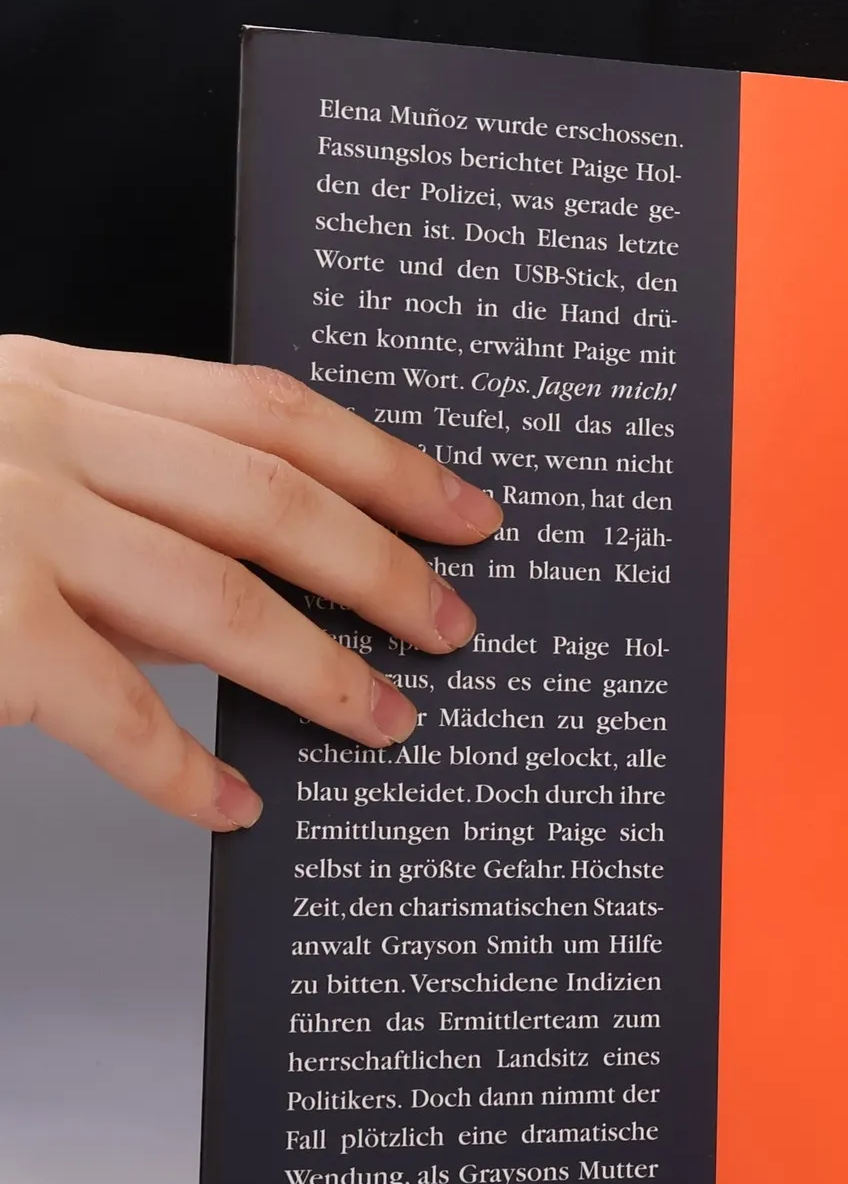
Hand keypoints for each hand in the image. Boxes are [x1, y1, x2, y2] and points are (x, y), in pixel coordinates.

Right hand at [0, 336, 501, 829]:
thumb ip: (113, 502)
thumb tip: (257, 583)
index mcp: (50, 382)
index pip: (263, 407)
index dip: (385, 459)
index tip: (468, 509)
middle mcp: (32, 430)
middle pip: (269, 496)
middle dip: (382, 568)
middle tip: (455, 628)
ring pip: (214, 594)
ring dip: (316, 669)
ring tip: (383, 723)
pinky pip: (105, 704)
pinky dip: (177, 764)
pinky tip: (229, 801)